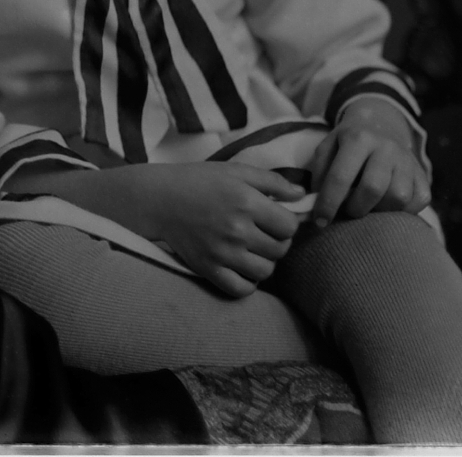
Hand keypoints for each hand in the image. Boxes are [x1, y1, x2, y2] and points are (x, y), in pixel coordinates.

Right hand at [133, 163, 306, 297]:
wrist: (158, 199)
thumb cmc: (199, 181)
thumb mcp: (236, 172)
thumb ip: (273, 182)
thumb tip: (303, 195)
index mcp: (246, 202)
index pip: (289, 227)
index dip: (286, 223)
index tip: (274, 218)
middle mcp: (237, 230)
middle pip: (280, 250)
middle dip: (276, 241)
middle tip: (261, 232)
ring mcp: (222, 253)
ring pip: (265, 272)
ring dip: (264, 262)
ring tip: (252, 250)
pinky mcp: (208, 269)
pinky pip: (242, 289)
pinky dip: (247, 282)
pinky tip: (241, 267)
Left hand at [310, 100, 428, 223]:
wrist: (381, 124)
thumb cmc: (348, 143)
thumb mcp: (328, 148)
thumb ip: (320, 174)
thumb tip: (315, 205)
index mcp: (358, 138)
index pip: (340, 176)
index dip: (328, 203)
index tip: (320, 221)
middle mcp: (386, 147)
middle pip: (373, 188)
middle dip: (356, 208)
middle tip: (348, 211)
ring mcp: (408, 161)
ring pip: (398, 197)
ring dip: (380, 210)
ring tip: (368, 207)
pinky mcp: (423, 174)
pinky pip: (419, 201)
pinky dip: (403, 211)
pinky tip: (388, 206)